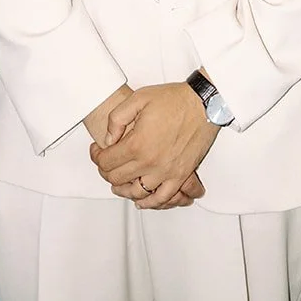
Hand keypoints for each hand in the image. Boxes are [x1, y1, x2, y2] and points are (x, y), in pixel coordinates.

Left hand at [89, 83, 219, 208]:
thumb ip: (117, 119)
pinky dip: (148, 202)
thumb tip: (108, 139)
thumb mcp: (139, 98)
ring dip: (123, 189)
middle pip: (117, 179)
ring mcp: (165, 172)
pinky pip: (161, 199)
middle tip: (106, 162)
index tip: (97, 151)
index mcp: (137, 144)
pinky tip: (141, 198)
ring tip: (119, 181)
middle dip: (106, 171)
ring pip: (135, 192)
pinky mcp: (180, 176)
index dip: (96, 156)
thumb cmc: (175, 99)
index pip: (106, 162)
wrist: (204, 104)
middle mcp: (150, 162)